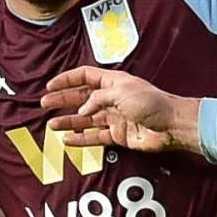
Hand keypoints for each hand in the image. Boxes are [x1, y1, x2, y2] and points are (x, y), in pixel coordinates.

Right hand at [42, 67, 193, 152]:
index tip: (50, 86)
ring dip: (68, 121)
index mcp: (113, 82)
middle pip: (81, 98)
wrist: (171, 125)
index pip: (84, 77)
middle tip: (45, 104)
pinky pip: (95, 137)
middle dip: (62, 100)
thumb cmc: (151, 103)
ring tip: (51, 125)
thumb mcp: (121, 92)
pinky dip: (81, 138)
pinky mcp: (118, 135)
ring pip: (85, 119)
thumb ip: (97, 99)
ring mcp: (114, 117)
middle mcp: (111, 98)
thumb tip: (82, 111)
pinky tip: (68, 140)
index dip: (67, 80)